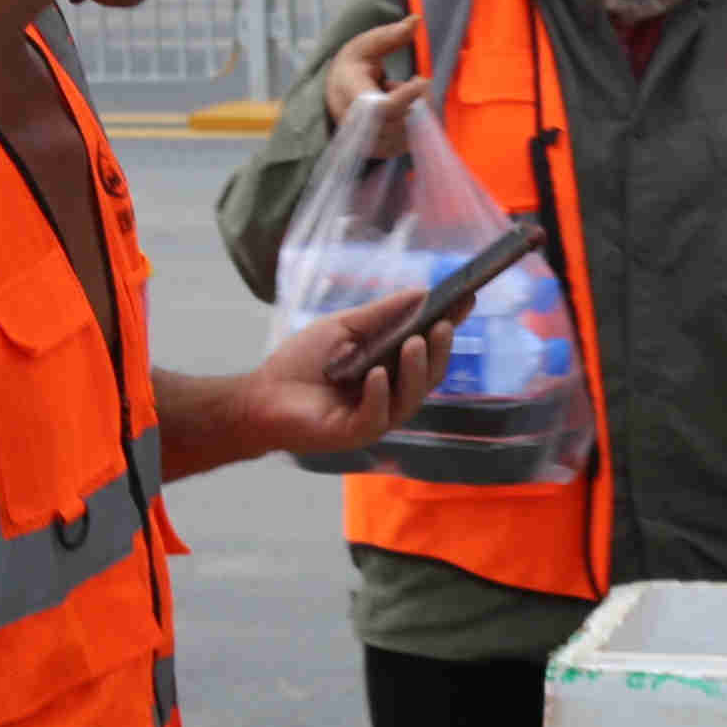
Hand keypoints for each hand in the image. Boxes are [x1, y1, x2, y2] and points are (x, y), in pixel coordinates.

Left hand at [240, 284, 461, 453]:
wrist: (260, 396)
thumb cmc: (302, 362)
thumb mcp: (345, 327)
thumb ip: (383, 314)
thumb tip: (423, 292)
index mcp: (391, 369)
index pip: (428, 349)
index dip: (448, 327)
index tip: (466, 301)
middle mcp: (390, 394)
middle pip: (428, 377)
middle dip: (439, 351)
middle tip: (443, 325)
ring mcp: (375, 416)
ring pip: (410, 398)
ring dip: (416, 370)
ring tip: (415, 342)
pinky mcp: (354, 434)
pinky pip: (377, 417)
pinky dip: (380, 395)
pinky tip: (376, 375)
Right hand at [320, 16, 427, 132]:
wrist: (337, 92)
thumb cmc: (353, 65)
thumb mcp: (366, 45)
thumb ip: (390, 35)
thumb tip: (416, 19)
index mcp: (348, 94)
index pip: (379, 106)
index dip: (405, 97)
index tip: (422, 79)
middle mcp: (354, 124)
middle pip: (398, 122)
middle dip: (419, 102)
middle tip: (421, 83)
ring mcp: (367, 141)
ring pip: (407, 136)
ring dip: (418, 113)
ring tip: (406, 94)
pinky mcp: (380, 151)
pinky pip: (410, 143)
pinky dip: (417, 124)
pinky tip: (407, 109)